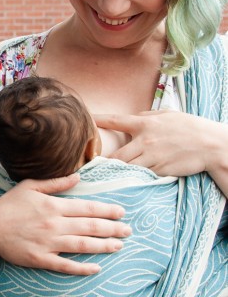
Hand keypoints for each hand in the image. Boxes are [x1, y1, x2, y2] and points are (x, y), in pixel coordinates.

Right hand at [0, 174, 130, 275]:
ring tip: (119, 246)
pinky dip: (82, 268)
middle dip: (112, 228)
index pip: (87, 208)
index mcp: (53, 205)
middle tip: (129, 231)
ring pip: (82, 245)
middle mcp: (55, 224)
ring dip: (104, 246)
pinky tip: (97, 268)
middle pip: (90, 227)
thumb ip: (56, 182)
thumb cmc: (9, 205)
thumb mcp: (30, 186)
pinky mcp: (41, 259)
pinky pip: (65, 266)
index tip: (122, 211)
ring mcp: (48, 243)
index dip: (107, 210)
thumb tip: (78, 177)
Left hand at [95, 110, 216, 176]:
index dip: (98, 120)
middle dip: (102, 162)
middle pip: (115, 155)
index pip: (116, 121)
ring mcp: (152, 157)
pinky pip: (140, 176)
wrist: (210, 144)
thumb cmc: (188, 127)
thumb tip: (133, 116)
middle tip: (90, 166)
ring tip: (102, 177)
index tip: (86, 120)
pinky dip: (132, 178)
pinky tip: (124, 182)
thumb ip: (146, 116)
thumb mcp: (166, 115)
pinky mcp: (159, 171)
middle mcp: (145, 141)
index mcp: (145, 123)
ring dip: (115, 173)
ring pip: (126, 168)